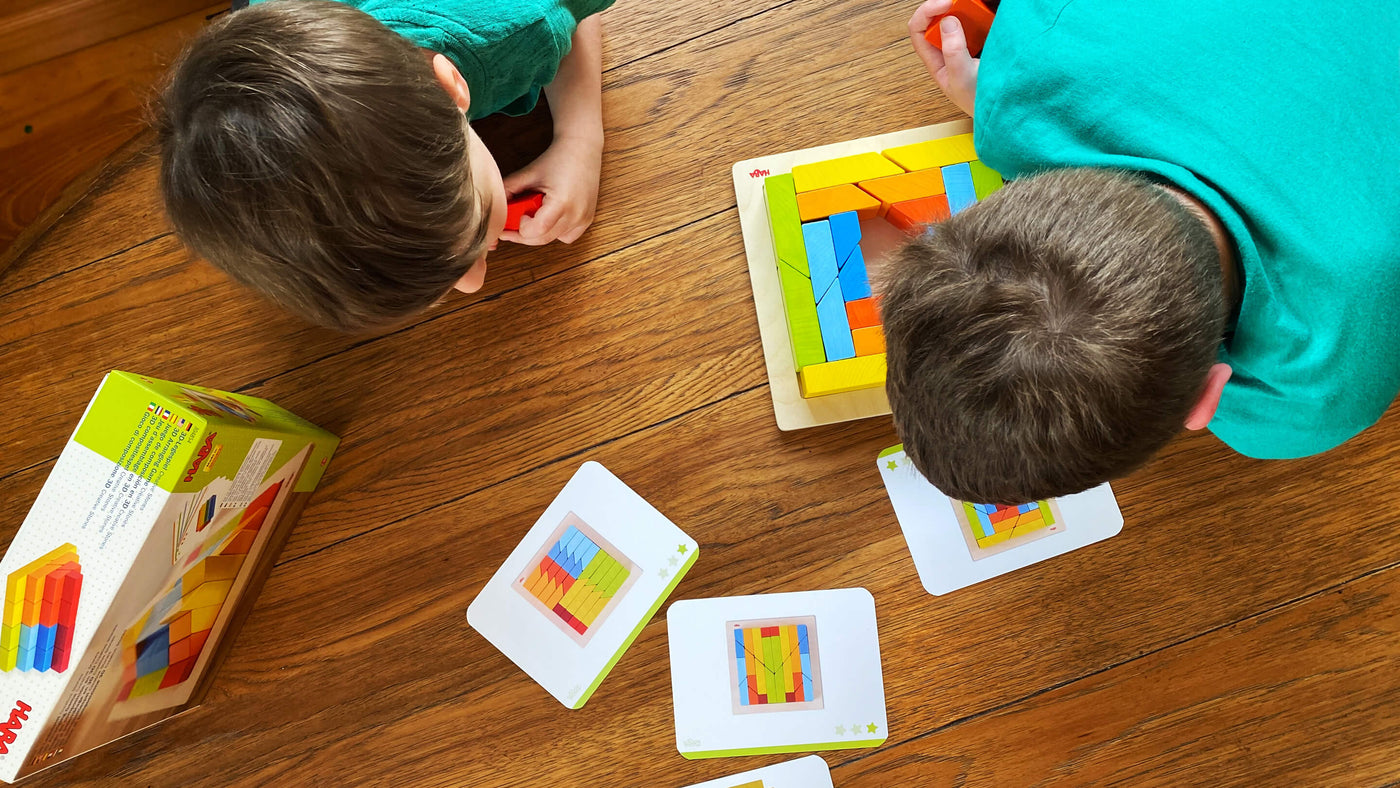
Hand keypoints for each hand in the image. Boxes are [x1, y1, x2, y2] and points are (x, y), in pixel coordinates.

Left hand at [498, 134, 601, 244]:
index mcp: (562, 202)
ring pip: (552, 240)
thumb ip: (508, 190)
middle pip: (542, 239)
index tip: (517, 217)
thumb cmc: (556, 159)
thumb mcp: (528, 173)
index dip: (521, 228)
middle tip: (510, 226)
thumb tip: (493, 209)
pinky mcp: (587, 220)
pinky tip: (549, 216)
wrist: (581, 150)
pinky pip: (565, 236)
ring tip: (534, 214)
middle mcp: (576, 214)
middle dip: (522, 234)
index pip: (537, 230)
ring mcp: (583, 219)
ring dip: (538, 232)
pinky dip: (553, 231)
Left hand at [909, 0, 979, 116]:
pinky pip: (978, 22)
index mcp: (936, 61)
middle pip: (937, 19)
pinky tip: (988, 14)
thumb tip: (947, 22)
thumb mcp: (962, 79)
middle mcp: (947, 50)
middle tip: (963, 2)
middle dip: (947, 6)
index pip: (919, 30)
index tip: (946, 4)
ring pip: (958, 18)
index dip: (927, 12)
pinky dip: (981, 14)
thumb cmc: (980, 103)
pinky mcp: (983, 42)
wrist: (1006, 111)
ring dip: (965, 9)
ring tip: (975, 6)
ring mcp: (966, 45)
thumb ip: (953, 51)